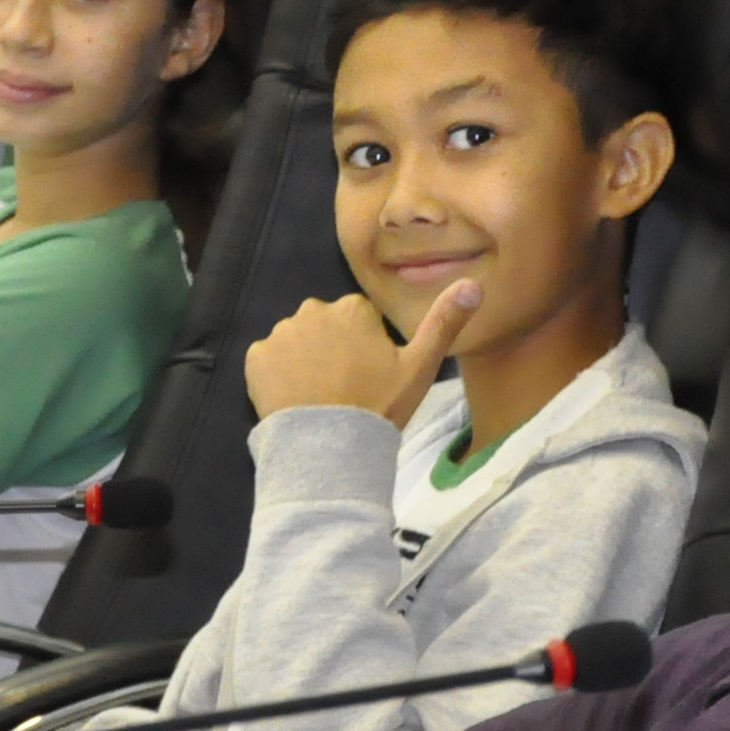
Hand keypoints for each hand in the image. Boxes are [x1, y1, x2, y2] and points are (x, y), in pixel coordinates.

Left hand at [245, 280, 478, 424]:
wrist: (329, 447)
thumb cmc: (378, 406)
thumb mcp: (420, 367)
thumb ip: (444, 322)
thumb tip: (474, 283)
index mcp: (353, 309)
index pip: (359, 320)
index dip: (366, 349)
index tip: (371, 377)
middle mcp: (313, 310)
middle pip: (326, 327)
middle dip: (333, 350)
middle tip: (346, 390)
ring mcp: (281, 333)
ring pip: (297, 343)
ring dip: (305, 362)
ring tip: (320, 399)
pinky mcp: (255, 357)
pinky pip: (269, 360)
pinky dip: (278, 376)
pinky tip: (294, 400)